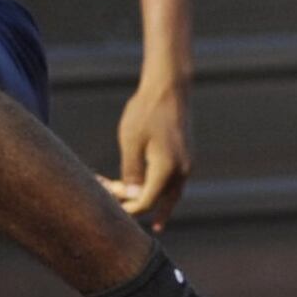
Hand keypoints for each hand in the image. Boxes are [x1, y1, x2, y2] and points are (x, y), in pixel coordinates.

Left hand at [98, 82, 191, 232]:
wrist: (169, 88)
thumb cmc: (146, 111)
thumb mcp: (130, 141)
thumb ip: (131, 172)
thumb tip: (132, 197)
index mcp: (167, 169)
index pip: (147, 202)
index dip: (128, 207)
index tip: (109, 202)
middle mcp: (183, 171)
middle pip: (161, 203)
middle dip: (137, 205)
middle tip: (114, 203)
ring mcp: (187, 164)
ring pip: (170, 195)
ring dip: (151, 200)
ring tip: (133, 209)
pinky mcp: (186, 157)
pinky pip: (174, 182)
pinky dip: (160, 189)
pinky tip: (149, 193)